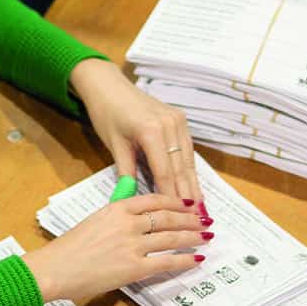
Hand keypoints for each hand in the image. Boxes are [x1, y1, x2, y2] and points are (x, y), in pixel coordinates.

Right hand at [22, 194, 208, 304]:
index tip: (188, 203)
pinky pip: (166, 262)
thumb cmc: (69, 248)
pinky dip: (184, 260)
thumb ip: (117, 218)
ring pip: (171, 238)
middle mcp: (128, 223)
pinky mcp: (134, 268)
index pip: (154, 199)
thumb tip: (137, 220)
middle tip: (204, 220)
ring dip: (192, 237)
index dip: (175, 201)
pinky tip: (196, 259)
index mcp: (117, 208)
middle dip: (189, 218)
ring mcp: (132, 245)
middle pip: (167, 217)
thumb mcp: (94, 221)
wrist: (56, 268)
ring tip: (205, 236)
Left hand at [70, 58, 201, 207]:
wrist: (108, 85)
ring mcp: (177, 120)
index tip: (179, 217)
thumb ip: (126, 173)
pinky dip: (189, 168)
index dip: (172, 196)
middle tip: (197, 220)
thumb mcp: (114, 144)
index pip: (165, 171)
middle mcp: (170, 124)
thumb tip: (130, 200)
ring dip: (193, 184)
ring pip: (187, 159)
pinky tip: (193, 184)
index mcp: (151, 130)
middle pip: (180, 167)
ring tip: (200, 208)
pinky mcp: (179, 118)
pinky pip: (186, 149)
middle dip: (188, 194)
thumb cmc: (107, 113)